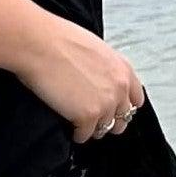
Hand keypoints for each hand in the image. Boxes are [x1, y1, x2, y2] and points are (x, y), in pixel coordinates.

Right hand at [14, 13, 145, 143]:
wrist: (38, 45)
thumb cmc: (58, 40)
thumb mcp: (95, 49)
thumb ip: (105, 69)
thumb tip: (100, 80)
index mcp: (123, 69)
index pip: (136, 98)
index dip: (123, 105)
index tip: (115, 109)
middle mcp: (119, 88)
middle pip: (123, 117)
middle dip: (109, 119)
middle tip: (95, 118)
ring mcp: (105, 104)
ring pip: (105, 128)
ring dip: (93, 127)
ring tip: (80, 123)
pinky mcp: (86, 117)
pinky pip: (85, 135)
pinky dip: (77, 134)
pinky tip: (70, 127)